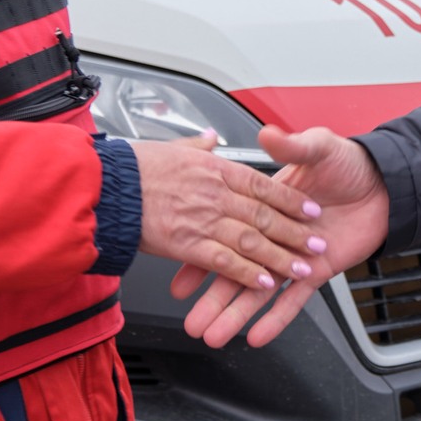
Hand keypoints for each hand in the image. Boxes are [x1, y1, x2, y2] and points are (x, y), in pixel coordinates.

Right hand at [132, 133, 329, 293]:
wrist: (104, 185)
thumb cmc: (133, 166)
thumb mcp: (171, 144)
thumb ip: (197, 144)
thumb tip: (210, 137)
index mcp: (213, 168)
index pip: (262, 184)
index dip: (289, 198)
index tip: (310, 209)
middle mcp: (213, 193)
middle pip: (264, 214)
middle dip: (295, 231)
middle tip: (317, 241)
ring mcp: (202, 220)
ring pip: (252, 241)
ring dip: (281, 256)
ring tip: (302, 267)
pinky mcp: (187, 245)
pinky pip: (225, 262)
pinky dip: (248, 273)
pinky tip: (266, 282)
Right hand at [171, 125, 390, 348]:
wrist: (386, 183)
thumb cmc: (350, 163)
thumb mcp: (319, 147)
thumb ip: (293, 146)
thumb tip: (268, 134)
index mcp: (264, 205)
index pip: (225, 232)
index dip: (200, 254)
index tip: (180, 275)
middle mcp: (274, 235)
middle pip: (235, 269)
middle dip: (212, 297)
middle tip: (191, 318)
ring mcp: (293, 256)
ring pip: (259, 290)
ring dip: (236, 314)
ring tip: (212, 334)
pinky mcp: (317, 271)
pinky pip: (295, 299)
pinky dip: (277, 318)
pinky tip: (257, 335)